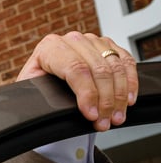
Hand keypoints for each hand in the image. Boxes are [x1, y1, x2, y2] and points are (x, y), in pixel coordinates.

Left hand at [17, 32, 137, 130]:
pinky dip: (130, 82)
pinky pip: (126, 62)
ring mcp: (92, 41)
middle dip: (105, 101)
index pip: (76, 68)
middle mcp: (72, 40)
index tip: (91, 115)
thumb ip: (43, 92)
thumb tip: (60, 106)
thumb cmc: (37, 84)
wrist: (42, 78)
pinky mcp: (108, 46)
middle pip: (98, 69)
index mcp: (50, 47)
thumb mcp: (32, 88)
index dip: (87, 94)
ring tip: (115, 117)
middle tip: (104, 122)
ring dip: (119, 96)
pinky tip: (127, 100)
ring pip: (115, 67)